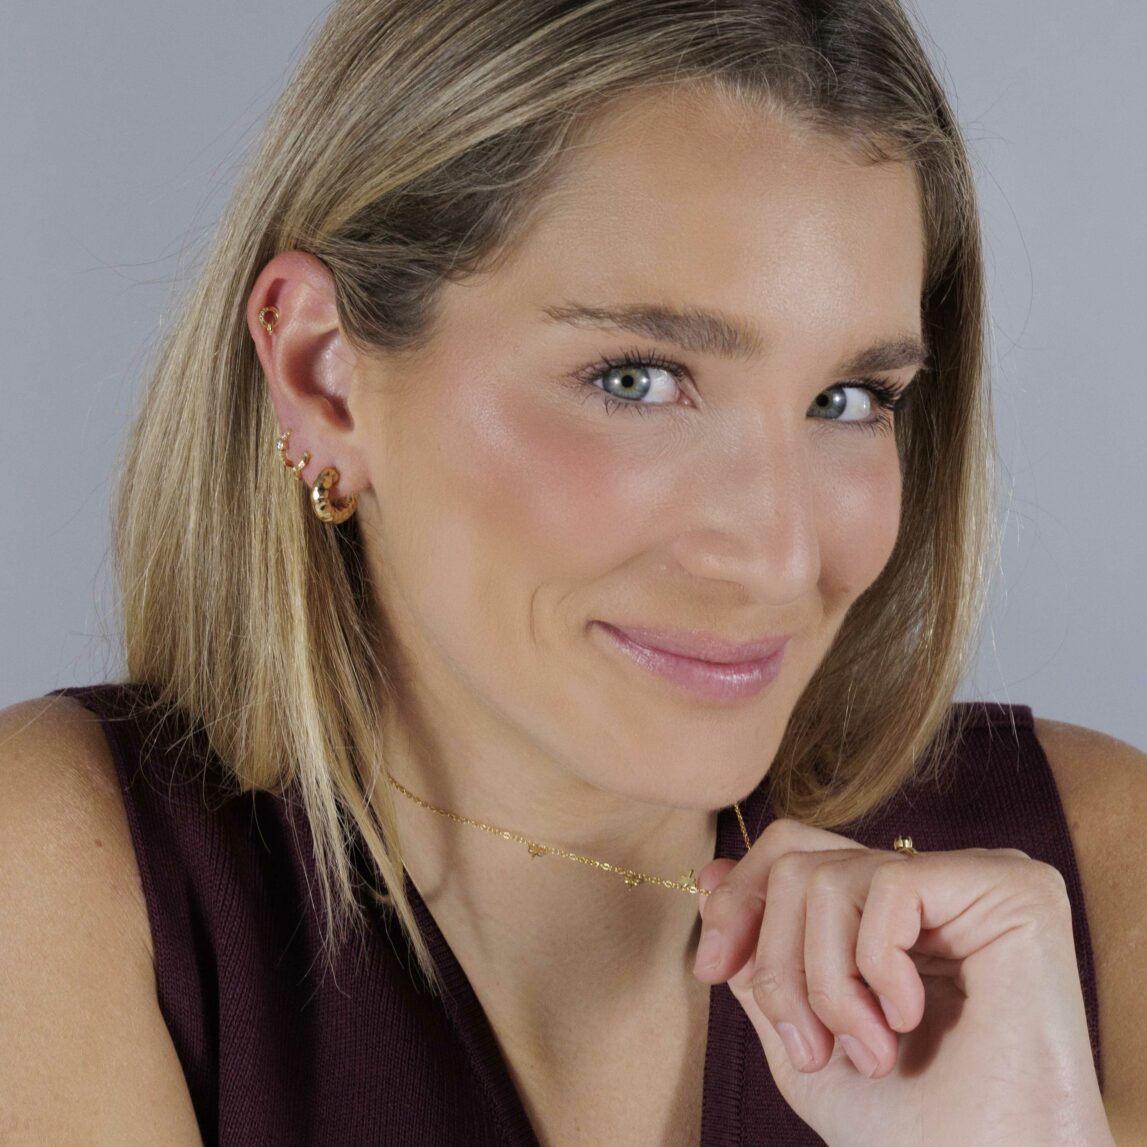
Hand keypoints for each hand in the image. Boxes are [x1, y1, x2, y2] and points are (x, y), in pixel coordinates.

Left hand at [691, 818, 1113, 1146]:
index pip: (792, 853)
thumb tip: (711, 872)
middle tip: (809, 1048)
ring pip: (831, 876)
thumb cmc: (905, 1129)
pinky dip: (877, 964)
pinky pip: (891, 885)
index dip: (738, 902)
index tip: (710, 969)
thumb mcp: (799, 1034)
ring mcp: (976, 878)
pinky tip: (909, 1017)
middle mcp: (933, 884)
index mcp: (889, 914)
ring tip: (868, 1051)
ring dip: (825, 983)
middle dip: (775, 960)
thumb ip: (757, 954)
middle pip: (798, 859)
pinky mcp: (1013, 887)